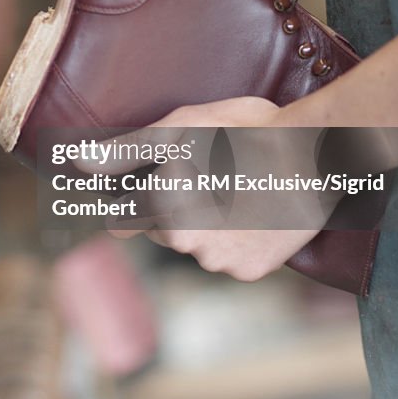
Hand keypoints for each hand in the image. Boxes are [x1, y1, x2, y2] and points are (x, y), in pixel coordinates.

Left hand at [88, 97, 325, 281]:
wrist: (318, 154)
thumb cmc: (247, 130)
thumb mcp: (183, 127)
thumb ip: (128, 151)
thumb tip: (79, 164)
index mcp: (160, 203)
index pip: (124, 213)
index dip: (138, 196)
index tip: (155, 187)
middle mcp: (184, 240)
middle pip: (162, 230)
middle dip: (176, 207)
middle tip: (211, 174)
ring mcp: (218, 261)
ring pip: (196, 245)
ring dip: (206, 225)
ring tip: (237, 189)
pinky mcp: (249, 272)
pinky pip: (230, 258)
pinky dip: (238, 241)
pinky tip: (255, 212)